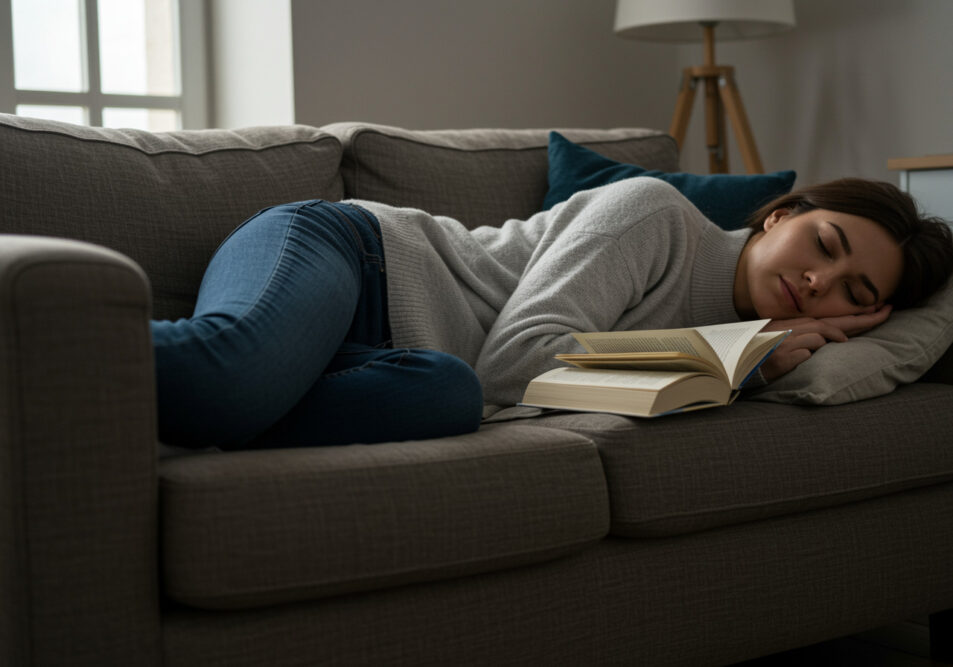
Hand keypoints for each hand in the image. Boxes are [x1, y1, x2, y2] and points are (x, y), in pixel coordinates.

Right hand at [758, 305, 892, 380]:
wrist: (735, 363)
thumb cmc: (757, 353)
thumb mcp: (778, 339)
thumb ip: (800, 336)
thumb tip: (824, 341)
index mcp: (793, 324)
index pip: (830, 318)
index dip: (856, 315)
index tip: (879, 309)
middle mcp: (791, 329)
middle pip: (833, 322)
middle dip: (862, 318)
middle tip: (886, 312)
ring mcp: (786, 342)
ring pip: (819, 335)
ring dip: (830, 338)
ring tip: (836, 343)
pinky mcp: (783, 357)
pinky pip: (806, 352)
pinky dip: (807, 354)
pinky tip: (799, 358)